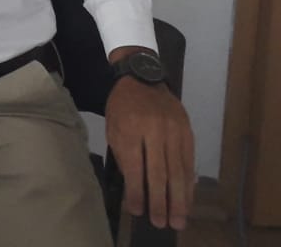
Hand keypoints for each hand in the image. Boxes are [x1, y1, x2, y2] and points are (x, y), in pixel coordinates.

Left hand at [106, 77, 195, 229]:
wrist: (142, 78)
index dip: (137, 191)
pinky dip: (189, 183)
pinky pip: (189, 162)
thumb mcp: (113, 128)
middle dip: (161, 201)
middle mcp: (154, 130)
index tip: (137, 211)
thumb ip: (124, 156)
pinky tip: (187, 199)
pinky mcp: (188, 132)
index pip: (135, 167)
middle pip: (160, 172)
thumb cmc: (122, 106)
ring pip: (178, 170)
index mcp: (130, 129)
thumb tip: (136, 187)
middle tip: (163, 223)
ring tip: (178, 219)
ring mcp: (174, 131)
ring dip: (180, 199)